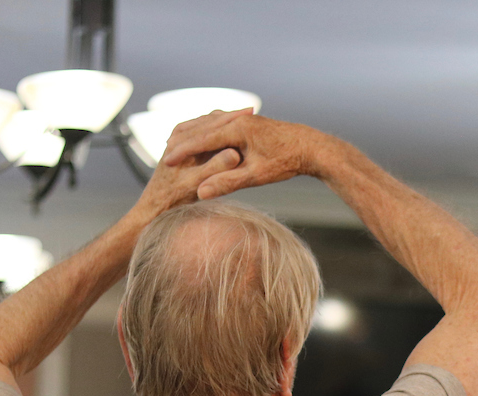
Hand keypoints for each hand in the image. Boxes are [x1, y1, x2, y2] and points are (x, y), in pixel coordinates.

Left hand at [131, 121, 244, 219]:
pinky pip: (206, 135)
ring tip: (245, 119)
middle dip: (230, 116)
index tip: (251, 113)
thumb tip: (235, 154)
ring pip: (208, 126)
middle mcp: (179, 134)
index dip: (232, 117)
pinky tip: (233, 134)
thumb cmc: (174, 196)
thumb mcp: (198, 182)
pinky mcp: (186, 148)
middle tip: (252, 111)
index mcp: (181, 137)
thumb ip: (216, 167)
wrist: (157, 204)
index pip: (211, 122)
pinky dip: (219, 133)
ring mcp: (181, 140)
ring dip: (225, 123)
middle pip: (210, 121)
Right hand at [161, 110, 336, 199]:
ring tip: (177, 149)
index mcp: (238, 128)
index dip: (183, 151)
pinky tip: (203, 145)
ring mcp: (245, 120)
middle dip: (183, 142)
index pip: (201, 139)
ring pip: (212, 126)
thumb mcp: (256, 176)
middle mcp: (239, 119)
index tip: (166, 161)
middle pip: (203, 129)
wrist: (313, 147)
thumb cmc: (287, 162)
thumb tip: (202, 193)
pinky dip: (208, 135)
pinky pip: (222, 128)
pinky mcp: (250, 124)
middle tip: (164, 155)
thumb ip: (227, 182)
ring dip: (194, 137)